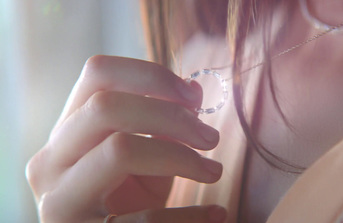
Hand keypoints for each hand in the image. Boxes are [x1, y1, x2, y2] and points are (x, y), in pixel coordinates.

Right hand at [26, 55, 225, 222]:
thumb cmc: (130, 200)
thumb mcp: (148, 161)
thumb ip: (165, 127)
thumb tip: (196, 89)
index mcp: (68, 131)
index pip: (98, 73)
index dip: (150, 75)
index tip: (193, 97)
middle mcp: (51, 159)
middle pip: (106, 106)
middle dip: (170, 116)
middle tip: (210, 138)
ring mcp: (58, 199)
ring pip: (120, 149)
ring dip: (181, 157)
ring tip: (213, 171)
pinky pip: (142, 218)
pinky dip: (189, 215)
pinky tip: (215, 214)